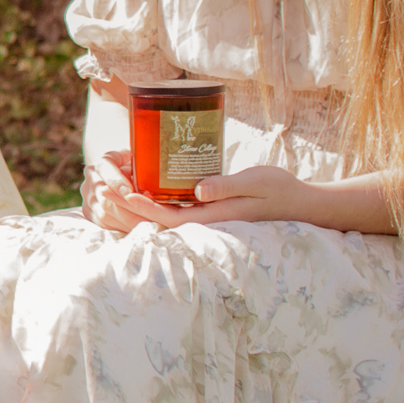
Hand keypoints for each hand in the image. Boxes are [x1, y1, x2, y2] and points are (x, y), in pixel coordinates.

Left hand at [81, 153, 326, 231]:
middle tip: (102, 190)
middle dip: (130, 208)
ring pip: (165, 215)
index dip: (144, 208)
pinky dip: (155, 201)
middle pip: (160, 220)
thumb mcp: (257, 182)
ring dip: (137, 205)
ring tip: (111, 188)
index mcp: (216, 217)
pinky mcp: (211, 210)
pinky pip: (177, 209)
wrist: (301, 203)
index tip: (121, 194)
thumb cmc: (281, 189)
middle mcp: (208, 220)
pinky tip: (139, 188)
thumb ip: (228, 186)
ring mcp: (208, 217)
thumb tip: (198, 190)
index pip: (171, 217)